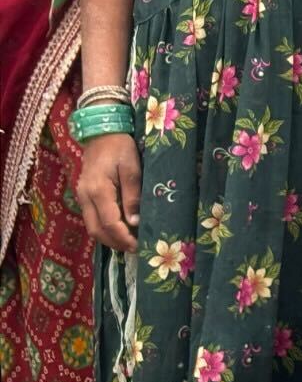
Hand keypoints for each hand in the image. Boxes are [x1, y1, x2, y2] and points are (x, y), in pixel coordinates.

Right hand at [77, 132, 141, 251]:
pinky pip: (92, 219)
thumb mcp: (132, 168)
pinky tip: (120, 230)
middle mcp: (85, 197)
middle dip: (115, 243)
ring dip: (109, 239)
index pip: (109, 223)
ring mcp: (82, 197)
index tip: (139, 246)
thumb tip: (134, 222)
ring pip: (92, 227)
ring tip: (129, 243)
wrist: (101, 133)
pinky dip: (104, 229)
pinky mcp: (84, 196)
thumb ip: (133, 195)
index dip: (124, 238)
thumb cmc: (120, 147)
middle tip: (135, 249)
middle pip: (96, 230)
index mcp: (98, 190)